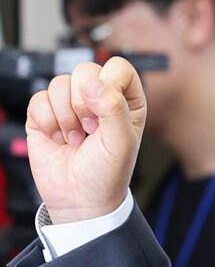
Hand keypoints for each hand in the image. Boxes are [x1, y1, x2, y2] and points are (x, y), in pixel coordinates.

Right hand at [25, 57, 145, 222]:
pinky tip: (59, 139)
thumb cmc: (107, 173)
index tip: (105, 111)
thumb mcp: (121, 141)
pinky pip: (38, 99)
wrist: (79, 199)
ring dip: (66, 116)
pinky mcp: (44, 115)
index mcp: (125, 100)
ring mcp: (69, 105)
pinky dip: (47, 121)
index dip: (108, 84)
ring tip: (76, 138)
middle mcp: (98, 98)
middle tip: (91, 129)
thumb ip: (113, 107)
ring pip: (58, 84)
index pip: (116, 67)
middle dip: (83, 102)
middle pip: (84, 70)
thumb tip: (93, 82)